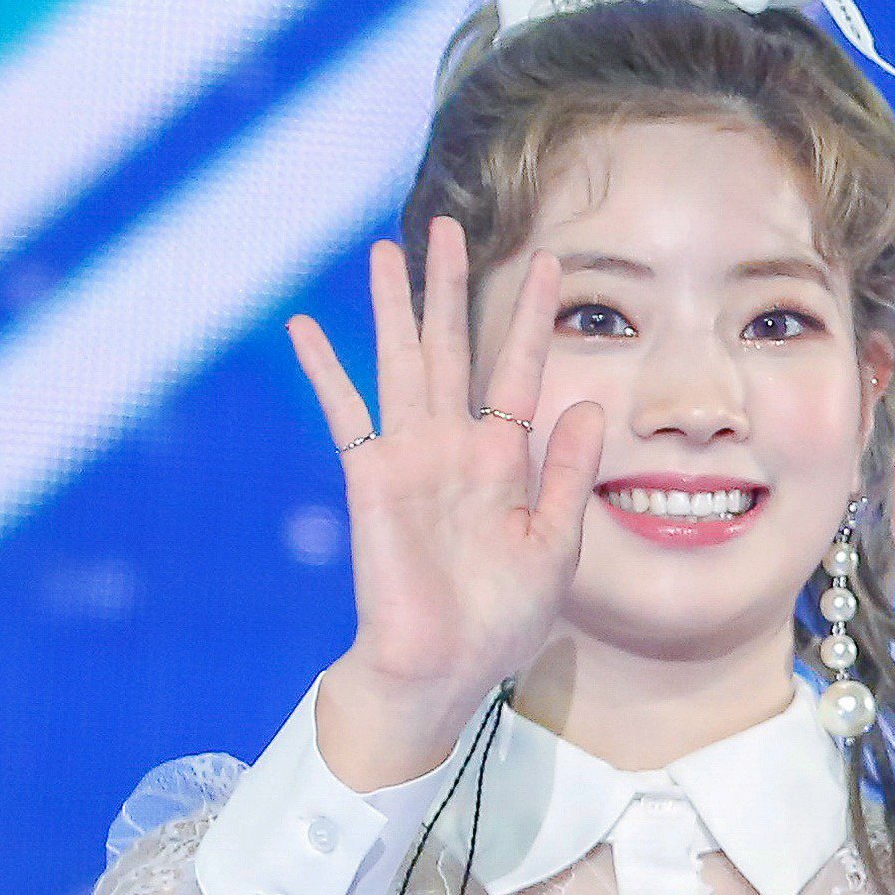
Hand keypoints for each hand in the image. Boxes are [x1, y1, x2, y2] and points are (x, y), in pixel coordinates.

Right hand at [284, 215, 607, 784]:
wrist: (445, 668)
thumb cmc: (500, 619)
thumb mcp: (557, 545)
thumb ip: (567, 474)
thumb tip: (590, 405)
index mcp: (506, 461)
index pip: (520, 371)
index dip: (533, 318)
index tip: (552, 263)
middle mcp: (456, 447)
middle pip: (452, 348)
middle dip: (451, 288)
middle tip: (448, 226)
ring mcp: (410, 457)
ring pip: (400, 361)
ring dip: (394, 306)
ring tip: (388, 250)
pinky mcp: (371, 476)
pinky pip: (345, 412)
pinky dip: (324, 369)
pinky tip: (303, 325)